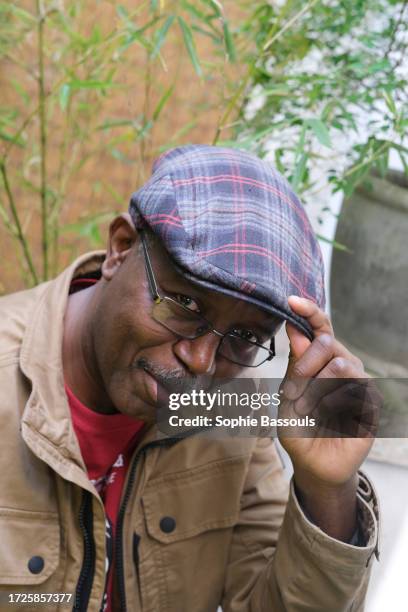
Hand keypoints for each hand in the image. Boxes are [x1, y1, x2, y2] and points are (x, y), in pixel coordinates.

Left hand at [278, 296, 379, 539]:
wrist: (314, 465)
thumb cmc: (300, 428)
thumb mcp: (288, 396)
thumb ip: (295, 366)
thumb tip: (297, 331)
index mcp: (322, 360)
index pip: (321, 328)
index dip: (309, 311)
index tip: (292, 301)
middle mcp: (343, 365)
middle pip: (326, 343)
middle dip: (303, 366)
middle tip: (291, 392)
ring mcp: (359, 382)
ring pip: (340, 364)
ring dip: (314, 388)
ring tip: (305, 408)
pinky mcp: (371, 402)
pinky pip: (351, 390)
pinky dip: (330, 404)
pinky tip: (326, 418)